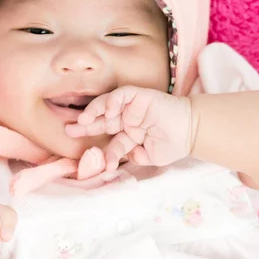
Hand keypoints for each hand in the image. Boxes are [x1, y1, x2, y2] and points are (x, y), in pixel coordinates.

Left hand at [65, 86, 195, 173]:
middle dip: (84, 126)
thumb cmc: (173, 144)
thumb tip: (123, 158)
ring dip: (93, 111)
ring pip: (107, 105)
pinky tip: (108, 111)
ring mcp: (132, 108)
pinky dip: (112, 101)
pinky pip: (121, 95)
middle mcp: (127, 120)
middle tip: (68, 130)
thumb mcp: (150, 157)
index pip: (111, 142)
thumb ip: (135, 158)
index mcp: (129, 135)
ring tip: (83, 120)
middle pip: (101, 122)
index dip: (105, 154)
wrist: (191, 132)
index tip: (99, 164)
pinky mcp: (139, 96)